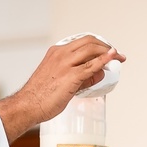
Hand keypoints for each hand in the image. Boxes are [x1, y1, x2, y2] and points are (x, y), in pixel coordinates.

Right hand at [0, 36, 125, 141]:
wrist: (28, 105)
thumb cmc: (40, 96)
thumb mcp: (59, 79)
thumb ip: (80, 76)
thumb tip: (99, 74)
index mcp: (56, 52)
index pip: (82, 41)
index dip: (98, 44)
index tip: (107, 50)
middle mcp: (61, 54)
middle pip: (89, 42)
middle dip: (106, 46)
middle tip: (117, 54)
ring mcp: (66, 64)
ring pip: (92, 50)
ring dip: (108, 52)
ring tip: (119, 58)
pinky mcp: (71, 76)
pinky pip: (91, 65)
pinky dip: (104, 59)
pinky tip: (112, 57)